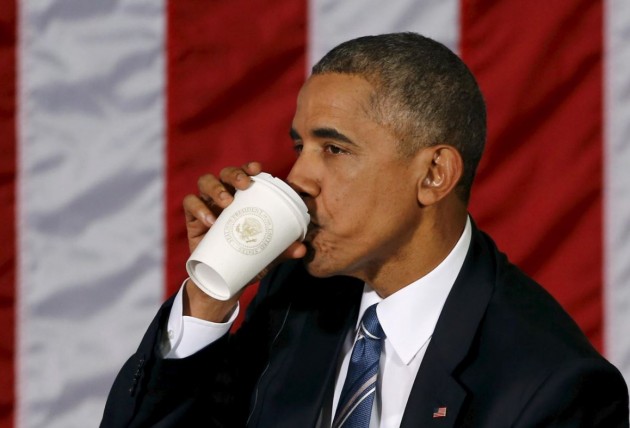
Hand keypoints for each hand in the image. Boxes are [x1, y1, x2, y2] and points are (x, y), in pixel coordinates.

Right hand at [181, 162, 306, 320]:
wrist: (221, 281)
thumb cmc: (246, 259)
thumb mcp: (266, 255)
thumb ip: (282, 250)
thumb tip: (302, 249)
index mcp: (243, 198)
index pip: (245, 174)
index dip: (249, 167)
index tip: (257, 168)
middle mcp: (224, 195)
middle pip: (225, 173)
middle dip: (234, 174)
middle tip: (244, 185)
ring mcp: (207, 204)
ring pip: (205, 181)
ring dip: (216, 188)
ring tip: (227, 203)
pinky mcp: (192, 218)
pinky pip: (190, 203)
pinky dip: (199, 208)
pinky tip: (210, 221)